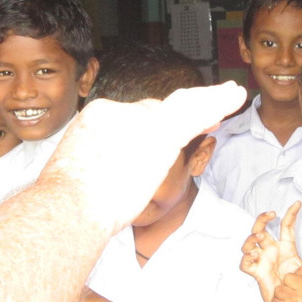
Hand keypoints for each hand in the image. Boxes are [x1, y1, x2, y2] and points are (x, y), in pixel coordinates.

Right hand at [39, 83, 246, 234]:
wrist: (69, 207)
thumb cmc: (68, 205)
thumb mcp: (77, 174)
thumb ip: (101, 164)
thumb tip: (112, 175)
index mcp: (97, 118)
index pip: (133, 116)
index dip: (155, 119)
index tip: (169, 122)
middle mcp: (118, 112)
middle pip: (157, 110)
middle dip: (185, 109)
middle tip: (213, 106)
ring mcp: (139, 120)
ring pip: (181, 108)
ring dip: (209, 102)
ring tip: (231, 94)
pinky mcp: (160, 133)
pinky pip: (195, 114)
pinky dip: (216, 104)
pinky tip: (233, 96)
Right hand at [239, 202, 301, 301]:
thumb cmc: (298, 287)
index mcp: (285, 248)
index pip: (286, 227)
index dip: (291, 214)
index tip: (298, 204)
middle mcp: (271, 251)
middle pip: (261, 229)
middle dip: (263, 219)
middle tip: (270, 215)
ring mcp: (262, 261)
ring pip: (249, 244)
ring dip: (252, 237)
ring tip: (260, 237)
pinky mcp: (257, 273)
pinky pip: (245, 264)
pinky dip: (247, 258)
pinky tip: (254, 255)